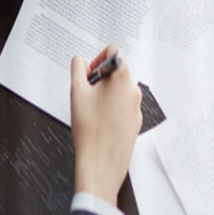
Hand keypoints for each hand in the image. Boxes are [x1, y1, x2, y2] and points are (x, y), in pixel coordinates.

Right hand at [70, 45, 142, 205]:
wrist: (100, 163)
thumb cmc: (90, 130)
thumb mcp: (76, 91)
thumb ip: (77, 68)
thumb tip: (79, 60)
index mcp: (123, 78)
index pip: (113, 52)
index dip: (96, 59)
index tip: (88, 72)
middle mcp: (134, 91)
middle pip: (117, 72)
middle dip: (100, 78)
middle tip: (86, 93)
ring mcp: (137, 108)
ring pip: (119, 91)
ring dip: (105, 94)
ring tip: (91, 110)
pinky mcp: (135, 123)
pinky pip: (123, 108)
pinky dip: (111, 110)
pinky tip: (99, 122)